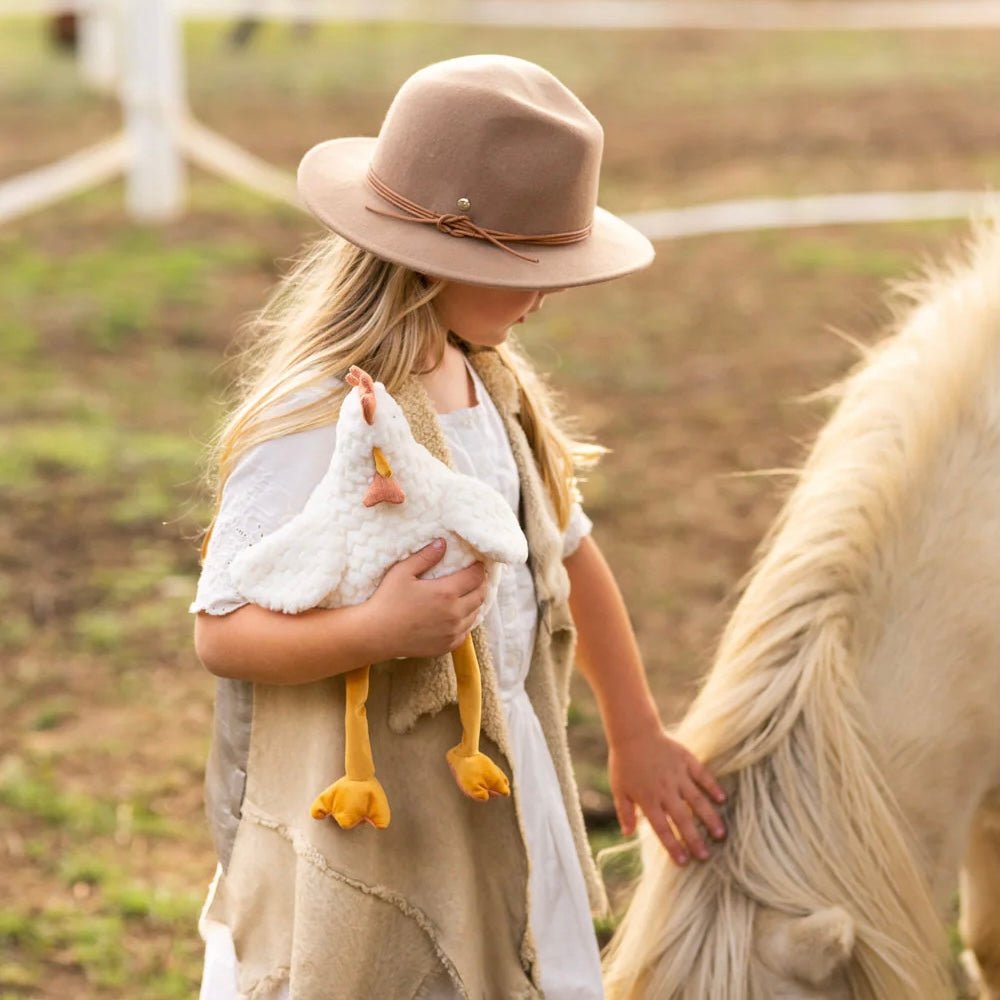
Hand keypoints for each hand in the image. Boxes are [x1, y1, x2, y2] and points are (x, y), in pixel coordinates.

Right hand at [365, 540, 486, 659]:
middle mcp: (454, 614)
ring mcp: (452, 632)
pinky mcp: (447, 646)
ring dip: (473, 603)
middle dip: (480, 584)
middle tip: (474, 577)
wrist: (376, 634)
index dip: (479, 568)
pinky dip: (465, 621)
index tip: (477, 563)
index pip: (475, 577)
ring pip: (475, 614)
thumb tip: (442, 543)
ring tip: (465, 594)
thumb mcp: (402, 572)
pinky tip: (456, 615)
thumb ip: (425, 557)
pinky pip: (465, 631)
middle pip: (480, 595)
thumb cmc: (387, 601)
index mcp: (446, 593)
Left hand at [608, 728, 725, 865]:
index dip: (673, 846)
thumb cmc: (624, 762)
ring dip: (709, 818)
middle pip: (682, 819)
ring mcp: (677, 775)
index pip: (662, 828)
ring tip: (721, 834)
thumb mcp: (619, 789)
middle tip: (706, 856)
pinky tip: (722, 799)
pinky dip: (712, 787)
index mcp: (648, 799)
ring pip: (697, 800)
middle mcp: (665, 790)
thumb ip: (625, 812)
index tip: (683, 861)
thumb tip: (627, 834)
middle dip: (694, 839)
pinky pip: (702, 775)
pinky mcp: (686, 760)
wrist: (633, 732)